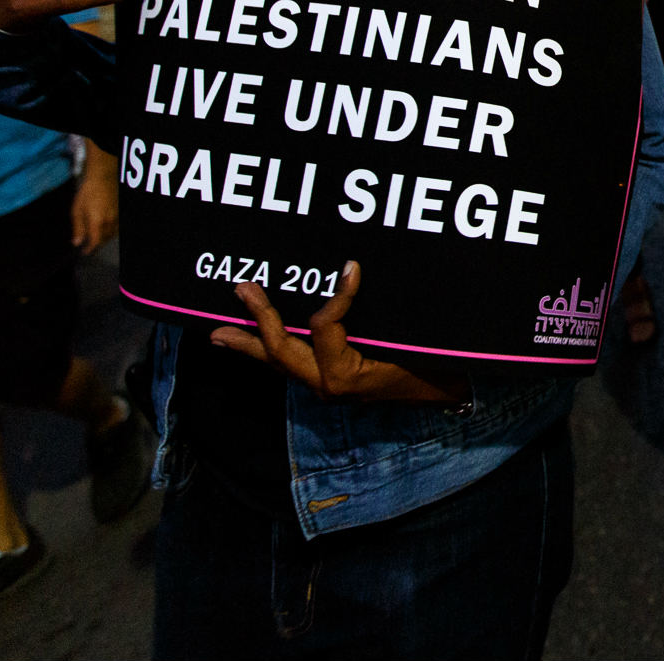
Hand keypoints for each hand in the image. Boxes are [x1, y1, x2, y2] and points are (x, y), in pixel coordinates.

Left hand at [71, 170, 117, 253]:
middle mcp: (109, 221)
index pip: (95, 242)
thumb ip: (78, 228)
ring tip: (97, 236)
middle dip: (97, 243)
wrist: (103, 177)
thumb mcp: (77, 210)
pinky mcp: (121, 212)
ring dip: (104, 238)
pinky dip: (110, 231)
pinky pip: (117, 227)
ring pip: (112, 234)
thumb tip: (77, 242)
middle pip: (104, 239)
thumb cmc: (88, 192)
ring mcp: (117, 217)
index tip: (85, 252)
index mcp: (97, 221)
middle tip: (89, 245)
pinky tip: (105, 228)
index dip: (90, 249)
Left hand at [212, 261, 468, 403]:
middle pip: (281, 351)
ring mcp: (324, 387)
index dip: (337, 296)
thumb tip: (351, 268)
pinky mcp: (327, 383)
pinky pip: (290, 365)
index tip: (351, 267)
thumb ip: (381, 309)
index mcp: (346, 376)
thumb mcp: (410, 337)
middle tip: (242, 288)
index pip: (324, 327)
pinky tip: (252, 343)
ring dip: (248, 344)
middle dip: (260, 319)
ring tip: (216, 333)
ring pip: (278, 363)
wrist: (447, 396)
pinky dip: (268, 351)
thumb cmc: (433, 365)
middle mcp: (327, 386)